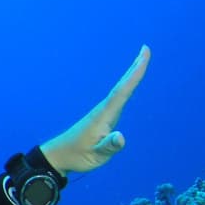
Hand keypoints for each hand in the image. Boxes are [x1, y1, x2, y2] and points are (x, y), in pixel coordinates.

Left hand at [39, 45, 148, 175]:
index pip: (122, 91)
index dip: (134, 74)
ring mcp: (102, 112)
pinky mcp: (102, 117)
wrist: (59, 155)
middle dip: (135, 68)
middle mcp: (103, 110)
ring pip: (120, 90)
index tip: (143, 56)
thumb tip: (121, 137)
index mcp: (103, 116)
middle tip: (145, 49)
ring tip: (141, 61)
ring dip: (131, 75)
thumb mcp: (95, 156)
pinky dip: (126, 87)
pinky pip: (118, 97)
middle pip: (122, 86)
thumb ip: (108, 146)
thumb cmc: (77, 156)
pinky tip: (128, 85)